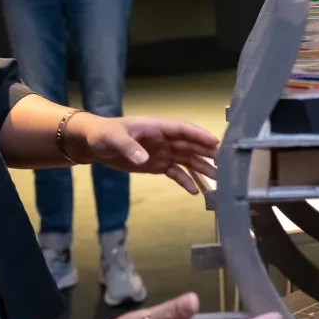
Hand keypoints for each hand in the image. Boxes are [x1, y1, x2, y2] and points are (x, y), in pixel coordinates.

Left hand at [68, 114, 219, 193]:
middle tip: (224, 165)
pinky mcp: (157, 164)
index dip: (200, 136)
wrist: (94, 145)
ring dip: (201, 168)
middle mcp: (164, 139)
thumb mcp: (114, 139)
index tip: (216, 144)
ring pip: (187, 159)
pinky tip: (195, 192)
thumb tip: (144, 159)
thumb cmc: (104, 135)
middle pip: (190, 146)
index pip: (183, 129)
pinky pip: (175, 172)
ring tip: (217, 180)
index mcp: (157, 127)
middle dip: (207, 154)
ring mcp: (162, 152)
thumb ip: (129, 148)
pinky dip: (185, 181)